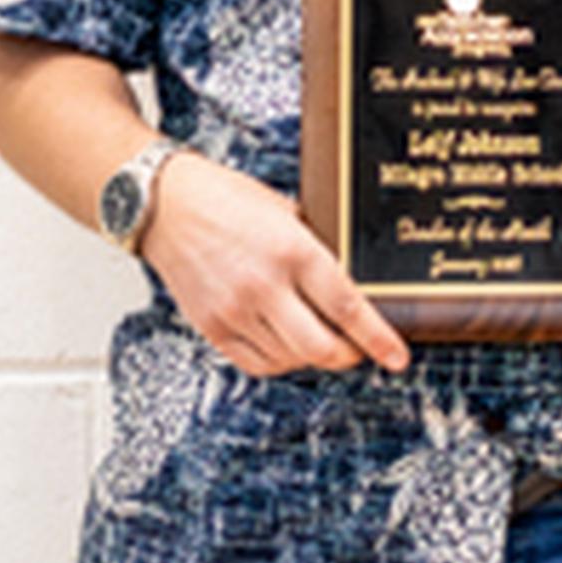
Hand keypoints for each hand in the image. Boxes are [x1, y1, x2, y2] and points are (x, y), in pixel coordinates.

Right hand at [139, 153, 412, 377]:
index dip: (378, 338)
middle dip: (350, 355)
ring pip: (291, 360)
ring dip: (312, 355)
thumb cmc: (225, 198)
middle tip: (358, 349)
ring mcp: (235, 311)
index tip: (397, 357)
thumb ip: (315, 248)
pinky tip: (285, 340)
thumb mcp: (285, 210)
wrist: (163, 204)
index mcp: (292, 250)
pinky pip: (258, 364)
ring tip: (317, 334)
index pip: (347, 307)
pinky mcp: (212, 327)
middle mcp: (264, 286)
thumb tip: (350, 283)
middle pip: (322, 348)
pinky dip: (280, 360)